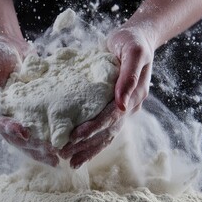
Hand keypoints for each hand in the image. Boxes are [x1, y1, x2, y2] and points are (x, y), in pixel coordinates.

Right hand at [0, 36, 58, 166]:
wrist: (10, 46)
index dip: (10, 130)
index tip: (25, 133)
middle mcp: (5, 116)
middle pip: (16, 137)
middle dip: (32, 147)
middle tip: (50, 154)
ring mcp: (20, 115)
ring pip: (30, 138)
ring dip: (42, 149)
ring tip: (59, 157)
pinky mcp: (34, 111)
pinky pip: (42, 126)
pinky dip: (52, 134)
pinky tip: (66, 141)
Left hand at [59, 27, 154, 168]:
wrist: (136, 39)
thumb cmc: (132, 42)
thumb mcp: (134, 52)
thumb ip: (129, 75)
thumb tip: (121, 103)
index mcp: (134, 95)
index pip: (112, 116)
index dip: (94, 127)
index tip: (75, 135)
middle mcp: (129, 106)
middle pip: (107, 131)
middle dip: (86, 145)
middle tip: (64, 154)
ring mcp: (123, 108)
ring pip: (106, 135)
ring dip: (88, 149)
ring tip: (70, 161)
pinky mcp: (114, 107)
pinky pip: (104, 129)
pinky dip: (92, 142)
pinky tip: (79, 151)